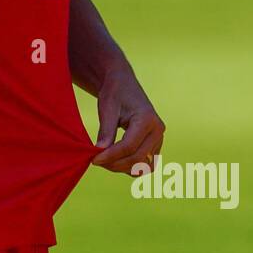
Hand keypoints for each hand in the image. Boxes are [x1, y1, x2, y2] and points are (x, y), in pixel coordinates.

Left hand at [91, 58, 165, 173]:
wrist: (123, 85)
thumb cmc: (115, 94)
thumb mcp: (107, 109)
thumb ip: (106, 131)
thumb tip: (100, 152)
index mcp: (147, 119)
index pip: (129, 146)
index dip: (110, 156)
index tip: (94, 159)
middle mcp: (157, 130)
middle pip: (137, 158)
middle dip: (115, 164)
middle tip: (96, 161)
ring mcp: (158, 138)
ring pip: (143, 165)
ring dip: (123, 167)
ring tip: (106, 160)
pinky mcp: (155, 144)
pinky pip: (145, 163)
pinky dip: (131, 165)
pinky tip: (116, 159)